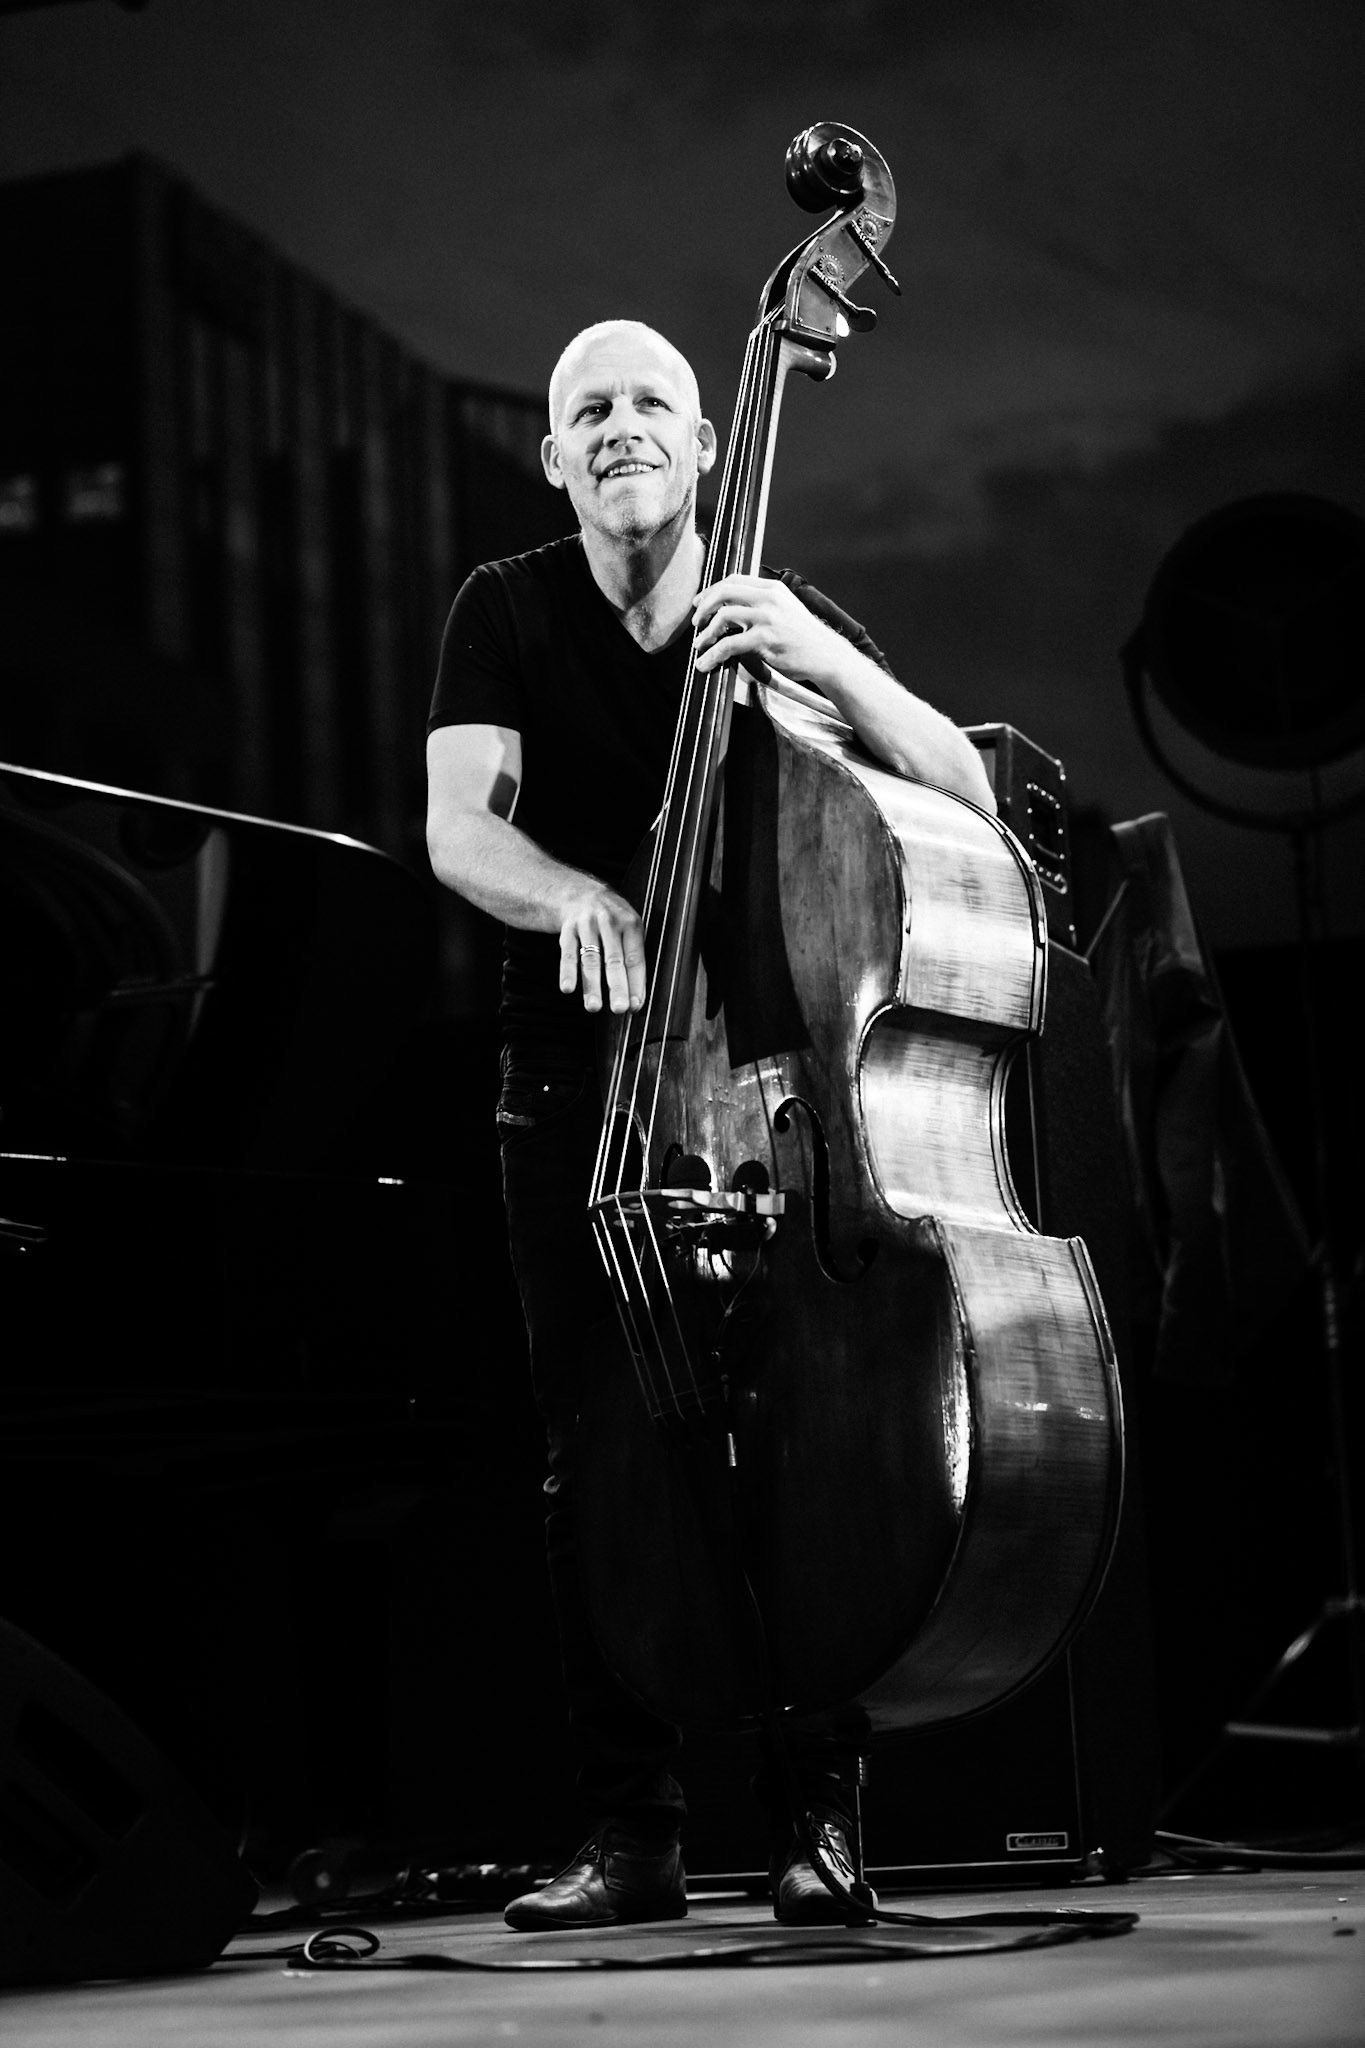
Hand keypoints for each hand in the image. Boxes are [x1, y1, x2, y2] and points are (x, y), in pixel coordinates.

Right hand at [557, 881, 646, 1014]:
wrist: (579, 892)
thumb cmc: (610, 919)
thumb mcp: (628, 928)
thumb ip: (631, 957)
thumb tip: (636, 997)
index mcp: (630, 924)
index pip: (635, 958)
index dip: (636, 983)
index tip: (635, 1005)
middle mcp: (609, 923)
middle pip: (614, 959)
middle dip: (617, 986)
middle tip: (619, 1008)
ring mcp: (587, 925)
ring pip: (591, 959)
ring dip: (592, 985)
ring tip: (594, 1007)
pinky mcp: (568, 929)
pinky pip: (568, 952)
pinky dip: (567, 971)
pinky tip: (568, 988)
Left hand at [692, 574, 845, 688]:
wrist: (825, 655)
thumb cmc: (803, 637)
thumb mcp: (784, 609)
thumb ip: (761, 604)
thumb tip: (730, 609)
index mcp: (772, 588)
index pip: (733, 580)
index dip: (711, 591)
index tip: (699, 604)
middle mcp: (768, 598)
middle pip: (723, 593)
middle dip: (703, 608)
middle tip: (696, 624)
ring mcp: (767, 618)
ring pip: (722, 616)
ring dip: (705, 633)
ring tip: (699, 645)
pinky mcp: (764, 639)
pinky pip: (729, 644)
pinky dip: (712, 654)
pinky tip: (706, 662)